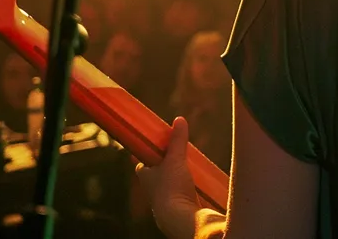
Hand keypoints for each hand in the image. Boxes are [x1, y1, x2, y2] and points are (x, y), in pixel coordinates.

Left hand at [136, 117, 199, 238]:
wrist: (179, 218)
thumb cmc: (171, 187)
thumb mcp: (175, 159)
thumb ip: (177, 140)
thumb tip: (179, 120)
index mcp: (144, 175)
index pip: (142, 162)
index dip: (147, 153)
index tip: (154, 146)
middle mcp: (151, 188)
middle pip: (156, 171)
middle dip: (165, 164)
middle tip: (177, 154)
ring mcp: (163, 198)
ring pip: (168, 183)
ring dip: (176, 176)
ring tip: (188, 168)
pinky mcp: (176, 206)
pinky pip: (180, 192)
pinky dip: (185, 187)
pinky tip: (195, 184)